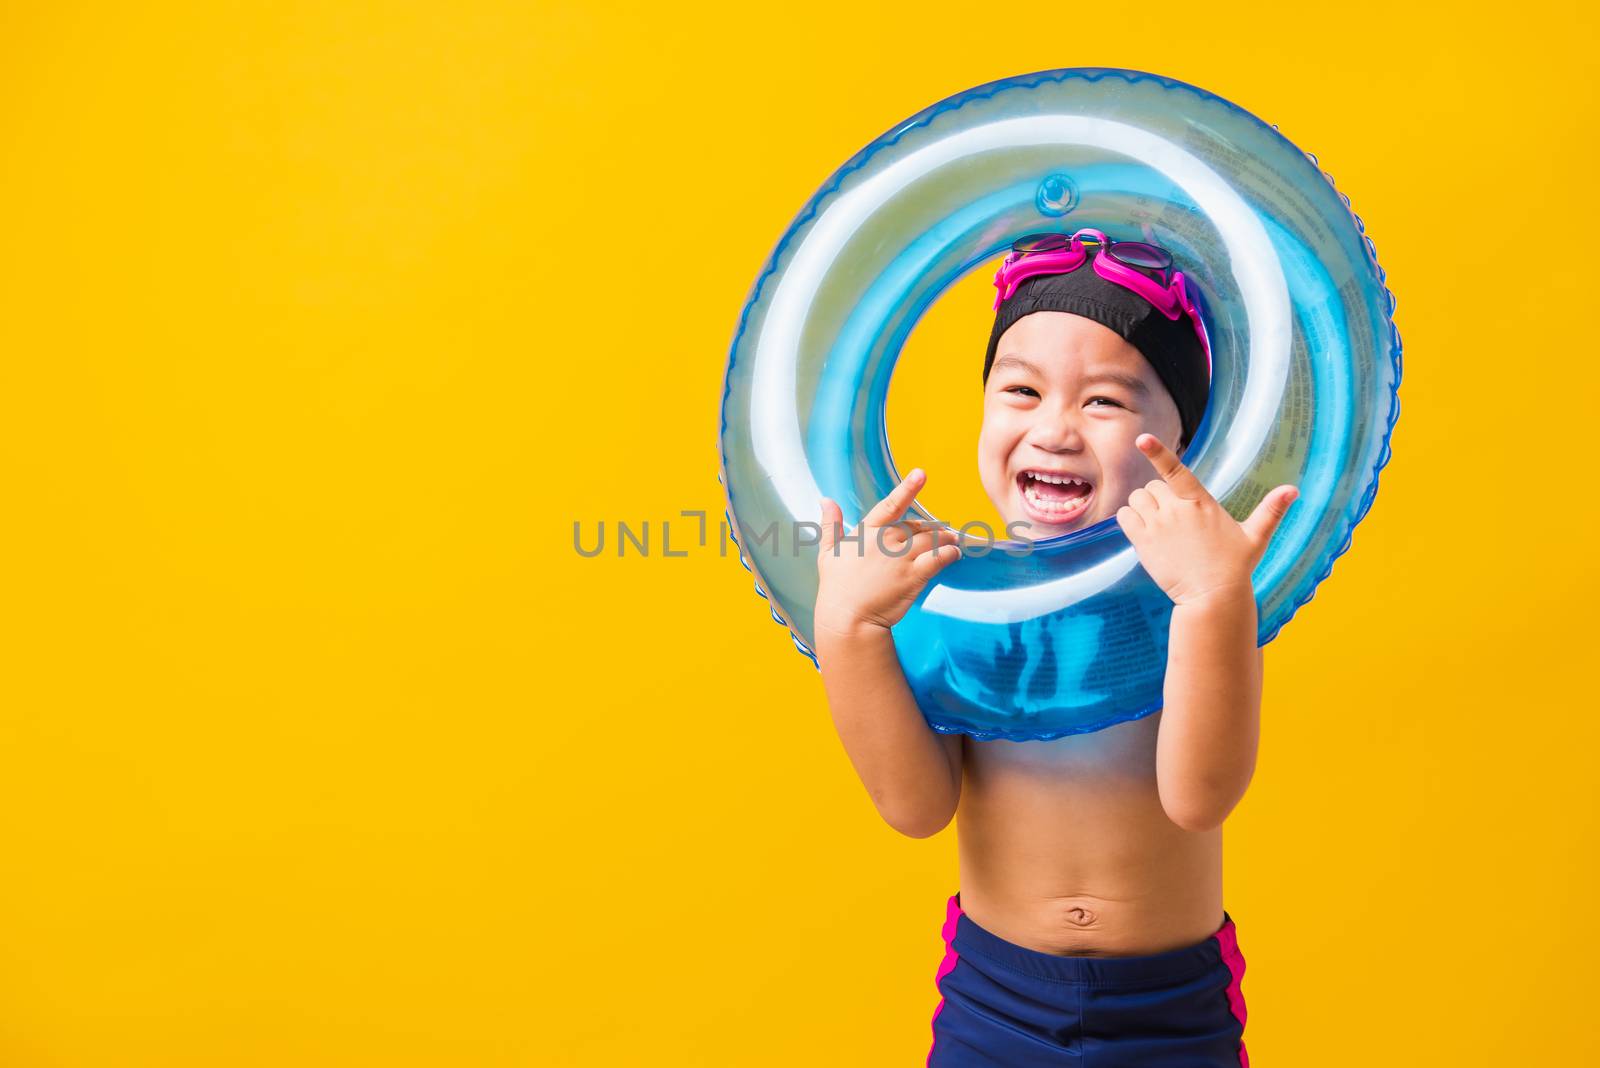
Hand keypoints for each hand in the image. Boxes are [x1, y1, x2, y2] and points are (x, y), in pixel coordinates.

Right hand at [815, 468, 962, 636]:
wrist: (848, 619)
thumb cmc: (836, 587)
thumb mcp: (828, 552)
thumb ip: (830, 524)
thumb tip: (825, 500)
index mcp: (867, 532)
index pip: (891, 504)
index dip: (908, 488)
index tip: (921, 474)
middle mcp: (886, 541)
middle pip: (918, 525)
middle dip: (931, 529)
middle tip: (941, 532)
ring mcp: (901, 558)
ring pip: (932, 539)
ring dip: (946, 538)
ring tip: (952, 540)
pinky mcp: (914, 576)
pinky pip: (939, 558)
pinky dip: (950, 554)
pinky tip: (955, 554)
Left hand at [1115, 434, 1298, 608]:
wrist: (1212, 598)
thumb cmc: (1235, 567)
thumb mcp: (1256, 537)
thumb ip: (1271, 510)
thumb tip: (1294, 489)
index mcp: (1200, 503)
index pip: (1176, 470)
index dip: (1158, 452)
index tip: (1143, 439)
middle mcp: (1175, 510)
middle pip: (1152, 486)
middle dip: (1158, 496)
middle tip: (1172, 517)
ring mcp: (1157, 526)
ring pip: (1136, 498)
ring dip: (1142, 505)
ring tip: (1158, 524)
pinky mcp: (1143, 542)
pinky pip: (1124, 517)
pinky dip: (1129, 518)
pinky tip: (1142, 529)